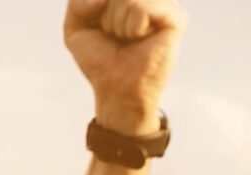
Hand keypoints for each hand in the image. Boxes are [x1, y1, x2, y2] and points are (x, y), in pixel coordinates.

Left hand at [64, 0, 187, 134]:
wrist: (117, 90)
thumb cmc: (100, 61)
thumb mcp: (75, 27)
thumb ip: (77, 2)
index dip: (96, 7)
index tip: (102, 28)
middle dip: (106, 17)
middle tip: (117, 36)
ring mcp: (164, 6)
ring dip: (117, 25)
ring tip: (128, 40)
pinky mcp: (176, 18)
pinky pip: (141, 10)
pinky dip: (133, 29)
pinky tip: (141, 40)